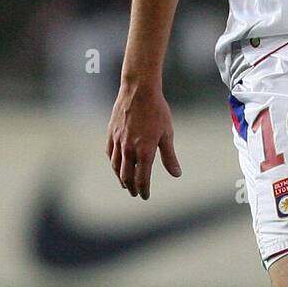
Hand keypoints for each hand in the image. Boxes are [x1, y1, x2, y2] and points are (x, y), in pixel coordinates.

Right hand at [106, 82, 181, 199]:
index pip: (142, 178)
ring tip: (126, 184)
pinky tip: (117, 165)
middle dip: (132, 187)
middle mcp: (129, 149)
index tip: (145, 196)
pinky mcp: (111, 133)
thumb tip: (176, 174)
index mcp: (144, 151)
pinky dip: (114, 164)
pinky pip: (110, 154)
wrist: (138, 90)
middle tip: (135, 193)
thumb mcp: (167, 134)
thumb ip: (169, 156)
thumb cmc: (157, 111)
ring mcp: (118, 141)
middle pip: (127, 176)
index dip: (144, 189)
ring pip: (116, 167)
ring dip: (121, 178)